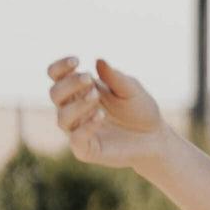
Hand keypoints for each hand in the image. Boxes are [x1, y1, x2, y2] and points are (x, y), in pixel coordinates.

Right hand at [46, 55, 167, 169]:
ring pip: (62, 118)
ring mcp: (78, 130)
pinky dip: (85, 127)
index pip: (57, 76)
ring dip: (77, 105)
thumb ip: (115, 77)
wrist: (155, 136)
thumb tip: (99, 60)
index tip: (76, 60)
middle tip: (89, 79)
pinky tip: (100, 116)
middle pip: (55, 94)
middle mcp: (75, 110)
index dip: (60, 67)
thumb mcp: (131, 89)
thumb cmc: (140, 109)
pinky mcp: (86, 149)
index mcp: (81, 91)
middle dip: (69, 84)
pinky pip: (76, 139)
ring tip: (96, 97)